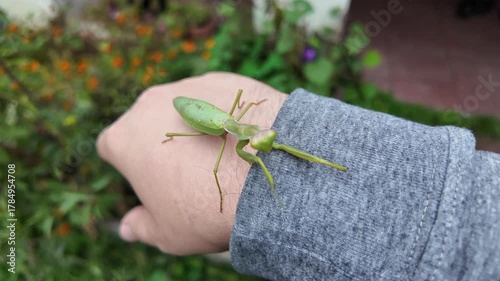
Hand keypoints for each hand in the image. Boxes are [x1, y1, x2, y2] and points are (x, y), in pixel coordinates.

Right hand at [97, 72, 286, 254]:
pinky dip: (222, 116)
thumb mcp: (168, 233)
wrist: (264, 175)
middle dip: (160, 145)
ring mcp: (187, 88)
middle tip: (189, 173)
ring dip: (192, 129)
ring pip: (181, 110)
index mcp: (124, 138)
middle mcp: (149, 104)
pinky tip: (240, 139)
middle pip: (146, 124)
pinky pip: (215, 101)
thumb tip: (126, 228)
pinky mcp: (222, 80)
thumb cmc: (206, 210)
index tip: (152, 181)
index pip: (113, 147)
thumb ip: (141, 227)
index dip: (130, 166)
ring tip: (220, 157)